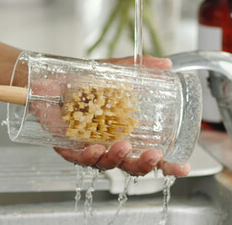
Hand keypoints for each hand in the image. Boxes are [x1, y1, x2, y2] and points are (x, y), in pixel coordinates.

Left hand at [48, 56, 190, 176]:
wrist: (48, 78)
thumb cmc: (81, 81)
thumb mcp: (114, 72)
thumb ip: (139, 68)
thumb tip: (166, 64)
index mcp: (125, 133)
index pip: (150, 154)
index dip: (168, 164)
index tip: (183, 167)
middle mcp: (109, 145)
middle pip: (131, 166)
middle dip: (144, 165)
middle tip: (155, 156)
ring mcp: (89, 149)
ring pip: (106, 164)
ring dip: (117, 158)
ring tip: (123, 146)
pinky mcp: (66, 147)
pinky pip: (78, 158)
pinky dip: (88, 156)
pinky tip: (95, 148)